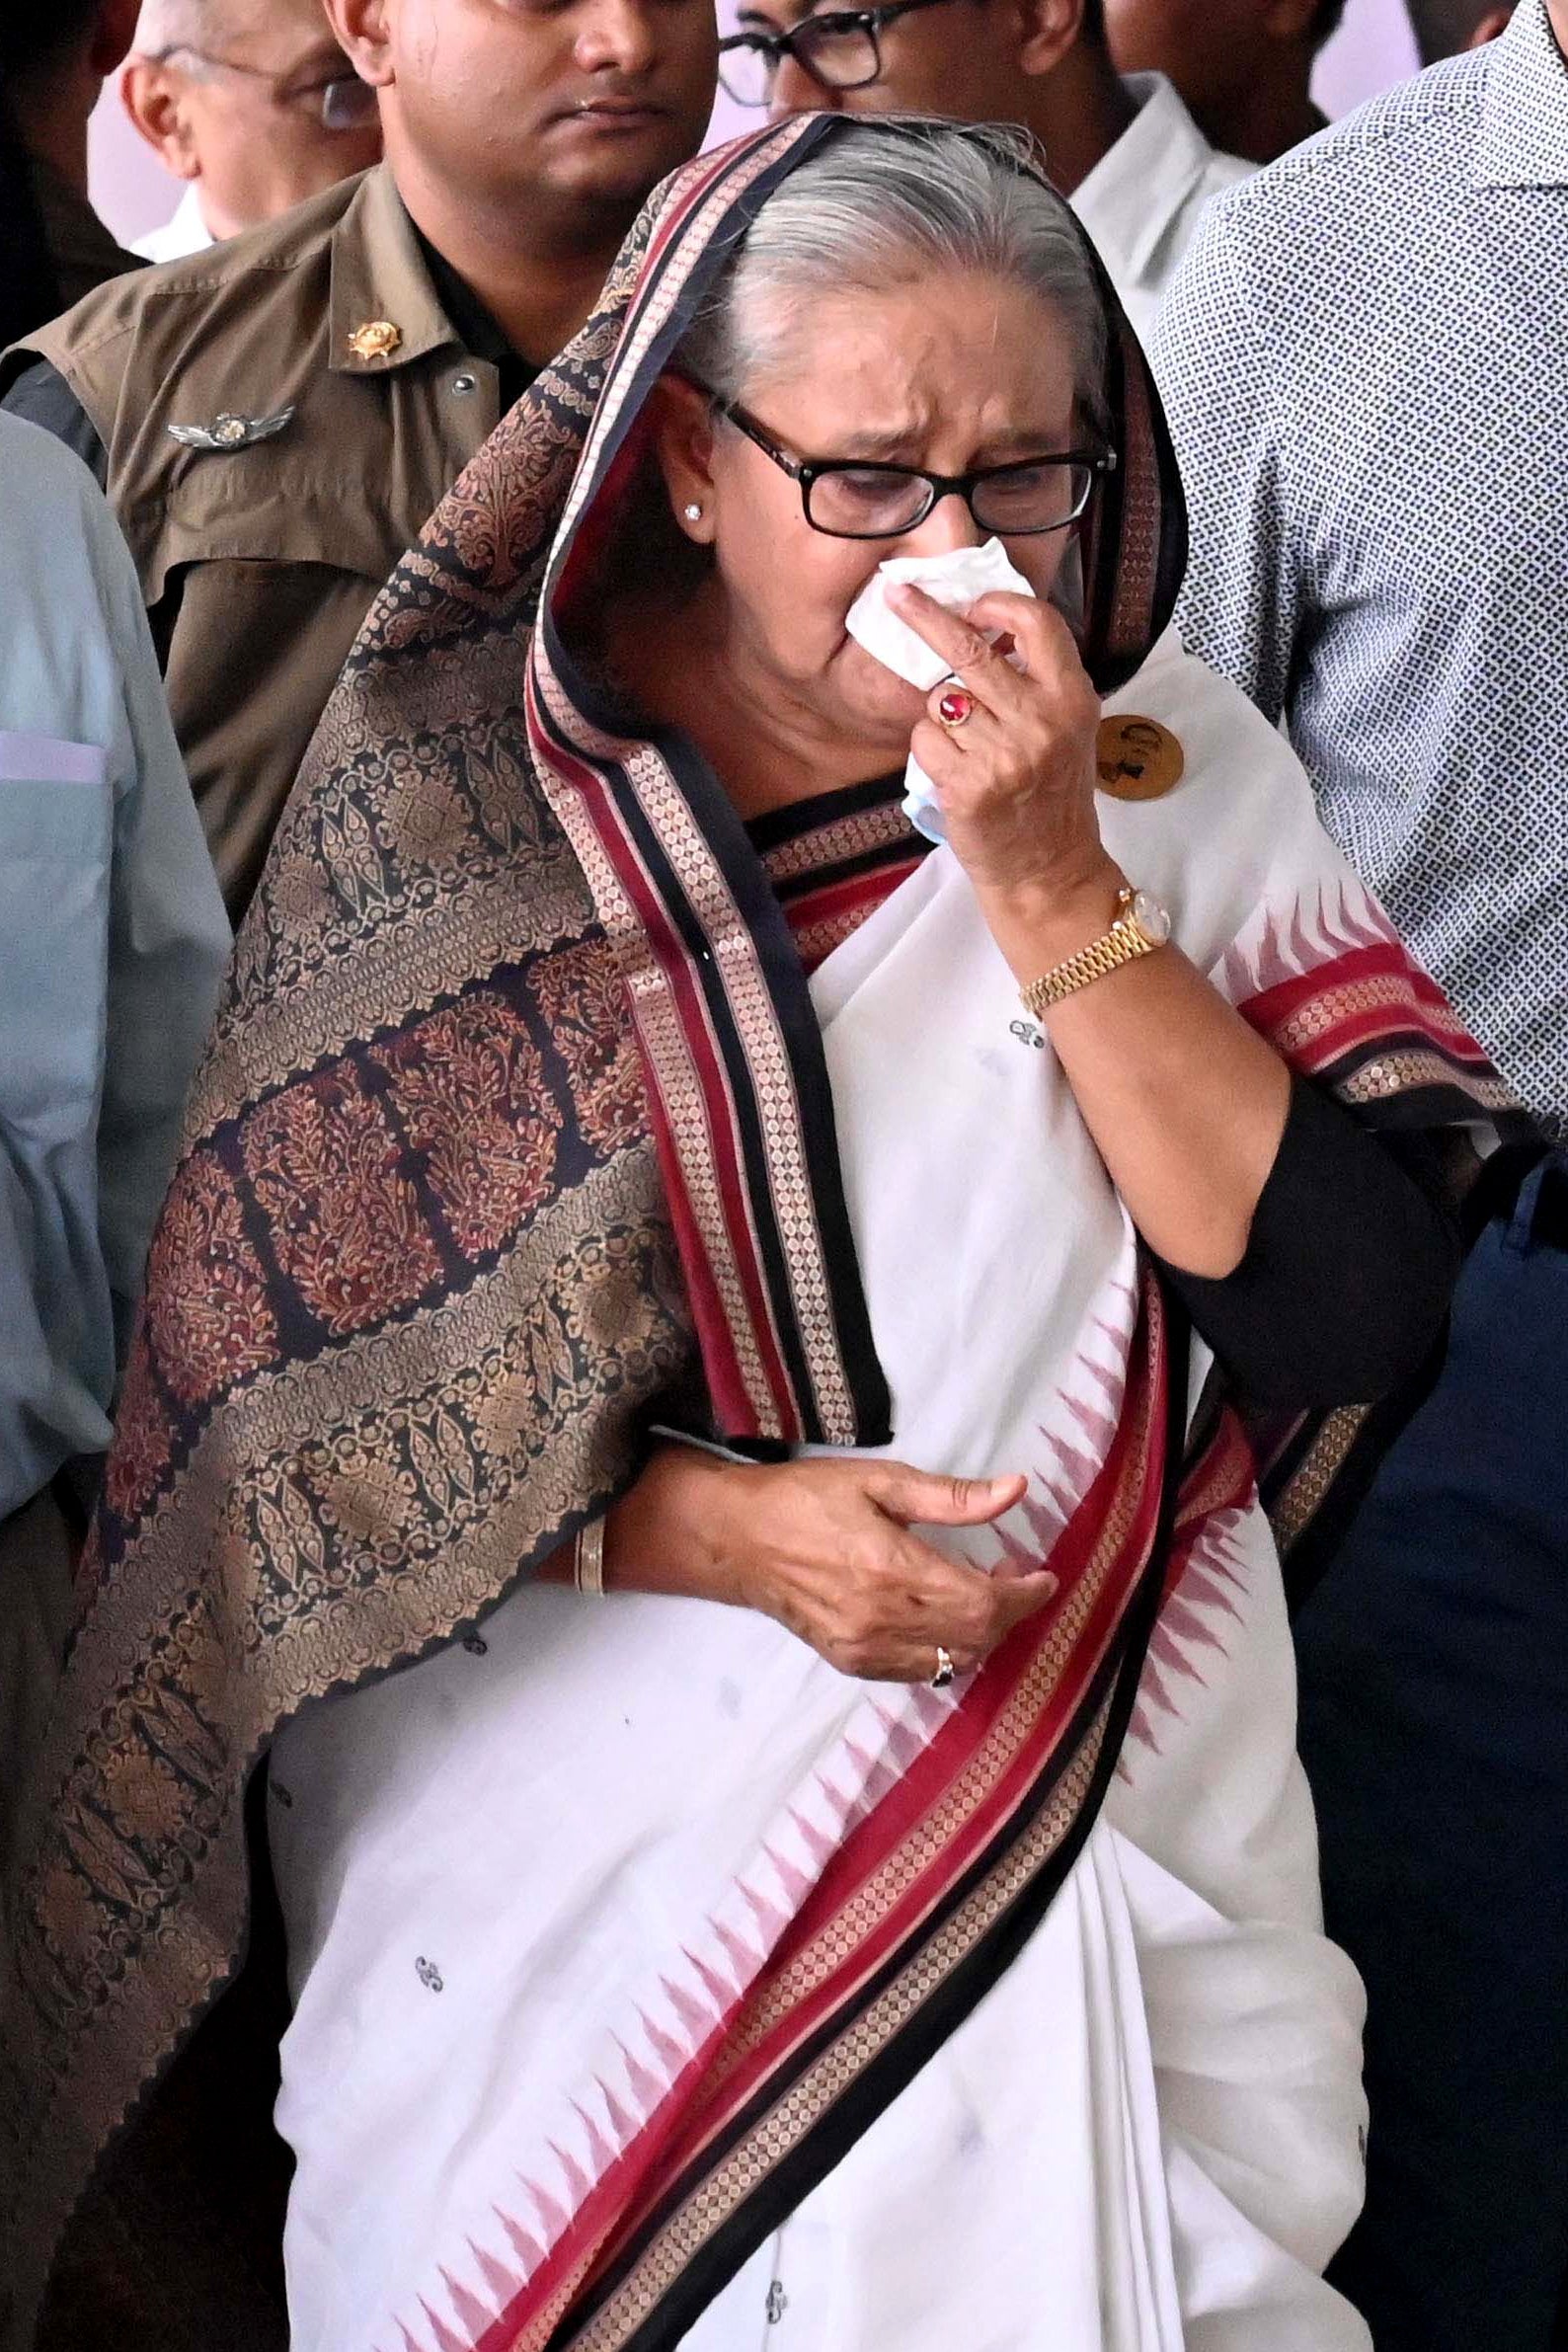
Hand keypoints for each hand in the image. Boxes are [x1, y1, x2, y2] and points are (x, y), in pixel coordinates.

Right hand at [604, 1446, 1057, 1683]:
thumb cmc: (805, 1499)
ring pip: (953, 1661)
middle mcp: (882, 1621)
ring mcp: (865, 1649)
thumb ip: (953, 1496)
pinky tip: (948, 1618)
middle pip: (976, 1636)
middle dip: (1011, 1611)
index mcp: (893, 1570)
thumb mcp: (880, 1481)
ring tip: (986, 1593)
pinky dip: (949, 1650)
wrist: (737, 1540)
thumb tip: (1016, 1490)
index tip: (1043, 1574)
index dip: (1025, 1594)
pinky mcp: (851, 1662)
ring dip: (984, 1634)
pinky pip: (920, 1671)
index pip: (985, 1603)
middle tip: (1016, 1575)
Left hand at [889, 584, 1120, 943]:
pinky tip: (956, 771)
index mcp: (1072, 698)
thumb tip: (984, 625)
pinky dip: (930, 751)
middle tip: (897, 593)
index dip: (998, 604)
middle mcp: (1041, 721)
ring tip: (969, 746)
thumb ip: (1038, 680)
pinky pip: (925, 739)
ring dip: (942, 716)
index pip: (1037, 623)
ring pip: (940, 699)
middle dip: (926, 616)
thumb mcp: (1069, 728)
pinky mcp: (969, 785)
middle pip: (969, 649)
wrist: (1050, 870)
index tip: (970, 603)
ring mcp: (1004, 754)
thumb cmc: (1052, 794)